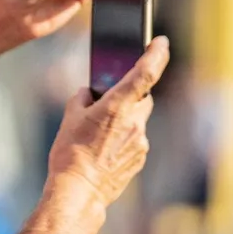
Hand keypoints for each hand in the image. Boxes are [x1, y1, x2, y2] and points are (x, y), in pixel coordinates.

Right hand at [45, 36, 169, 207]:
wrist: (79, 191)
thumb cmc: (71, 152)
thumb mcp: (70, 117)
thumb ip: (84, 98)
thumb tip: (91, 94)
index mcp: (118, 106)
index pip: (146, 72)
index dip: (156, 54)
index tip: (162, 42)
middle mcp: (135, 122)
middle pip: (142, 98)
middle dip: (130, 95)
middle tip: (109, 101)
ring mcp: (141, 142)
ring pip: (138, 120)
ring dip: (124, 120)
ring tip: (100, 134)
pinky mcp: (140, 158)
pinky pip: (136, 139)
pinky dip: (124, 138)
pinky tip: (105, 149)